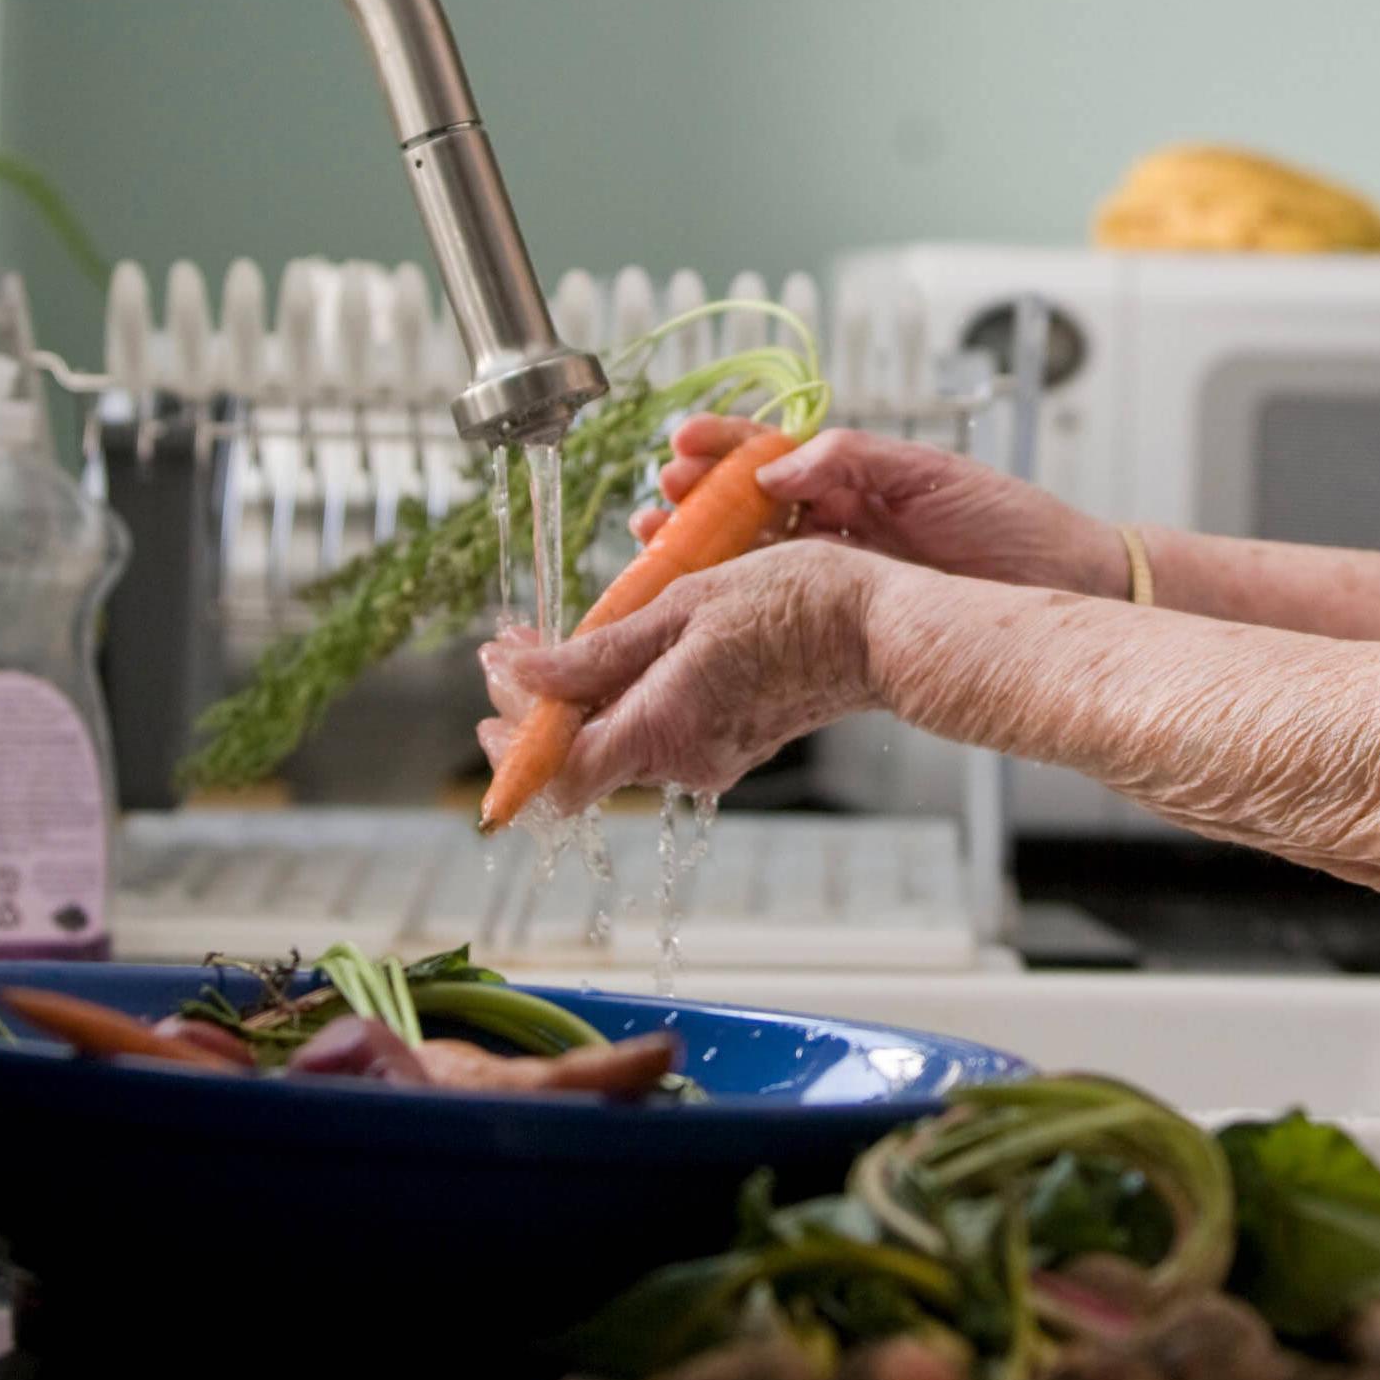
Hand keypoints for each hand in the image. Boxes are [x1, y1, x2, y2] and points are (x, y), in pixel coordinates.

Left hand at [476, 539, 880, 807]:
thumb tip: (520, 674)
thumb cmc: (798, 602)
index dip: (513, 738)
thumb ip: (599, 650)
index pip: (556, 777)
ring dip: (583, 697)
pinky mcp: (732, 743)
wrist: (883, 627)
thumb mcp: (686, 605)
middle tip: (517, 648)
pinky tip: (631, 651)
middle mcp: (683, 759)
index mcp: (663, 728)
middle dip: (538, 708)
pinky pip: (659, 731)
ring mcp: (711, 757)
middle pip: (581, 759)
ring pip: (618, 742)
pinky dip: (630, 697)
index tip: (496, 672)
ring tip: (570, 638)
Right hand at [635, 417, 1124, 596]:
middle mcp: (840, 523)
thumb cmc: (1012, 523)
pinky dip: (738, 603)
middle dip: (695, 501)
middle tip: (659, 501)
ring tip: (657, 544)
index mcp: (858, 478)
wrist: (1066, 585)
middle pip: (747, 508)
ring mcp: (842, 572)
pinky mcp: (852, 618)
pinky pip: (782, 609)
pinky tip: (703, 603)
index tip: (683, 444)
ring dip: (701, 551)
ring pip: (753, 558)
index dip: (725, 447)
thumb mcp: (932, 474)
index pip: (773, 454)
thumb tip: (778, 467)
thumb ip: (853, 460)